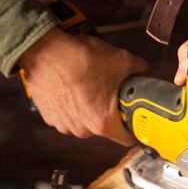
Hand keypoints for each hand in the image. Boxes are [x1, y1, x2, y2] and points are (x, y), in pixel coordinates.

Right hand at [19, 28, 147, 144]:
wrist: (43, 50)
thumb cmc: (78, 58)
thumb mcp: (121, 60)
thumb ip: (140, 69)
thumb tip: (144, 72)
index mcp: (103, 122)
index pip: (127, 139)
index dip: (135, 127)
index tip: (135, 119)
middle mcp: (82, 129)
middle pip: (106, 127)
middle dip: (110, 111)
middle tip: (109, 91)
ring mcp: (64, 125)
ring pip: (87, 121)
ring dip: (90, 108)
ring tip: (89, 85)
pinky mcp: (50, 117)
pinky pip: (69, 116)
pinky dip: (73, 105)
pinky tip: (74, 87)